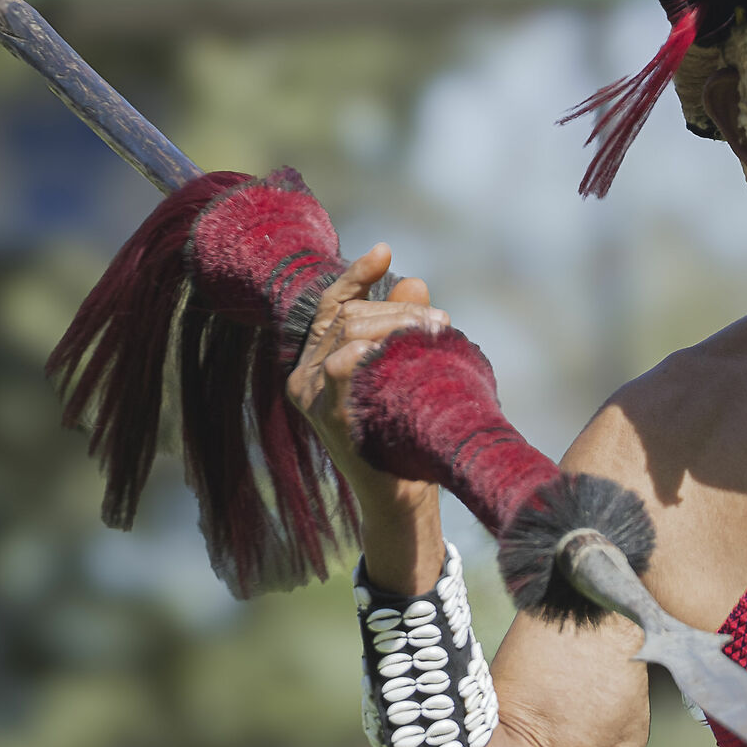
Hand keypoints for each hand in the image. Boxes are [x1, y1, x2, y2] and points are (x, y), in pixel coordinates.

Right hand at [290, 245, 447, 579]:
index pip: (333, 305)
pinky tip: (385, 348)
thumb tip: (414, 280)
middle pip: (349, 316)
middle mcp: (305, 375)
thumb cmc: (404, 431)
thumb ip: (402, 326)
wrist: (402, 495)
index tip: (384, 251)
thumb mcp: (403, 371)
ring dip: (396, 326)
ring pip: (348, 333)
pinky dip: (362, 353)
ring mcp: (312, 396)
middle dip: (399, 310)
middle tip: (441, 322)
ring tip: (435, 332)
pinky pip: (338, 370)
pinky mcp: (326, 417)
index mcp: (318, 360)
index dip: (357, 276)